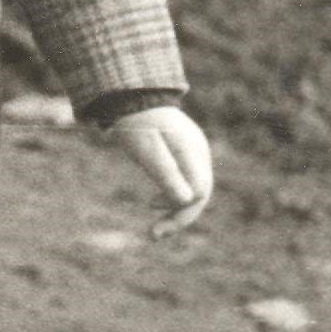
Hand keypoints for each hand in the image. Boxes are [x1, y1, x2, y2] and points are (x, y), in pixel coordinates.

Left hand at [105, 107, 214, 235]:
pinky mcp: (184, 152)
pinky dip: (173, 195)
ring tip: (157, 227)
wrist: (131, 96)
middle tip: (154, 235)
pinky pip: (186, 179)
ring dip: (177, 208)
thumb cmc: (135, 123)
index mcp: (192, 151)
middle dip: (180, 217)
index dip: (181, 212)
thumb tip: (186, 202)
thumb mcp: (145, 149)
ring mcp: (194, 151)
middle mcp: (198, 152)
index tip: (154, 221)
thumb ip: (165, 172)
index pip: (199, 192)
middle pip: (200, 193)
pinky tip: (155, 202)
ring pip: (194, 188)